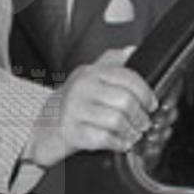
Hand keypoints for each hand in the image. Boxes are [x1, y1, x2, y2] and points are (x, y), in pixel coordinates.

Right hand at [28, 53, 156, 165]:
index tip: (152, 104)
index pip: (127, 77)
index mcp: (90, 73)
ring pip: (117, 121)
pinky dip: (117, 143)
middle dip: (140, 115)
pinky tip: (120, 143)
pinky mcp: (72, 132)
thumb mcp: (87, 76)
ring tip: (134, 134)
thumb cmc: (69, 103)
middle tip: (144, 123)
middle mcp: (82, 88)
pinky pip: (103, 138)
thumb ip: (110, 62)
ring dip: (131, 131)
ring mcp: (75, 111)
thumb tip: (131, 50)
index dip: (145, 92)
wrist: (41, 128)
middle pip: (125, 101)